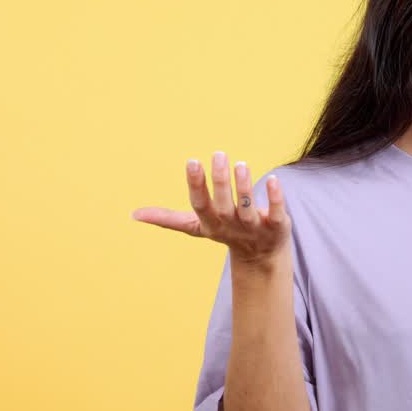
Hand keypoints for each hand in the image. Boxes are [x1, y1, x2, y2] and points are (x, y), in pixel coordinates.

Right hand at [131, 151, 291, 266]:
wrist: (260, 256)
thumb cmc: (225, 232)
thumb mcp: (197, 226)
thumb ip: (169, 218)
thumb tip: (134, 215)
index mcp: (210, 223)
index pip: (200, 205)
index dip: (196, 185)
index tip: (192, 162)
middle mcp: (231, 226)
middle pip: (224, 206)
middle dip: (220, 182)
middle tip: (218, 154)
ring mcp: (254, 228)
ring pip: (248, 209)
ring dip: (244, 187)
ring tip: (241, 164)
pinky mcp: (277, 227)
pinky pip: (277, 212)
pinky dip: (276, 198)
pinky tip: (274, 179)